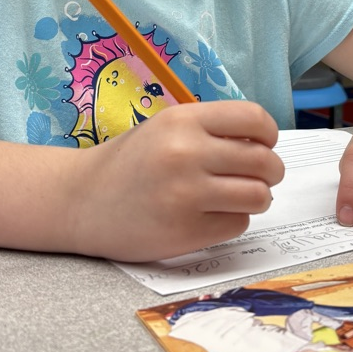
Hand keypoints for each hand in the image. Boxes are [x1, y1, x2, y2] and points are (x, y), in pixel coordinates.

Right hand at [66, 100, 283, 261]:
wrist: (82, 200)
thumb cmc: (131, 161)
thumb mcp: (167, 127)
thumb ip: (212, 130)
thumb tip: (266, 145)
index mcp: (183, 120)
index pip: (254, 119)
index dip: (269, 133)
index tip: (264, 143)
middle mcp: (186, 153)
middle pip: (264, 161)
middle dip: (270, 171)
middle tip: (260, 176)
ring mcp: (186, 194)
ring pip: (258, 196)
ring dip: (256, 197)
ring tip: (238, 196)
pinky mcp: (185, 231)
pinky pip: (237, 224)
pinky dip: (232, 220)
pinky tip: (210, 214)